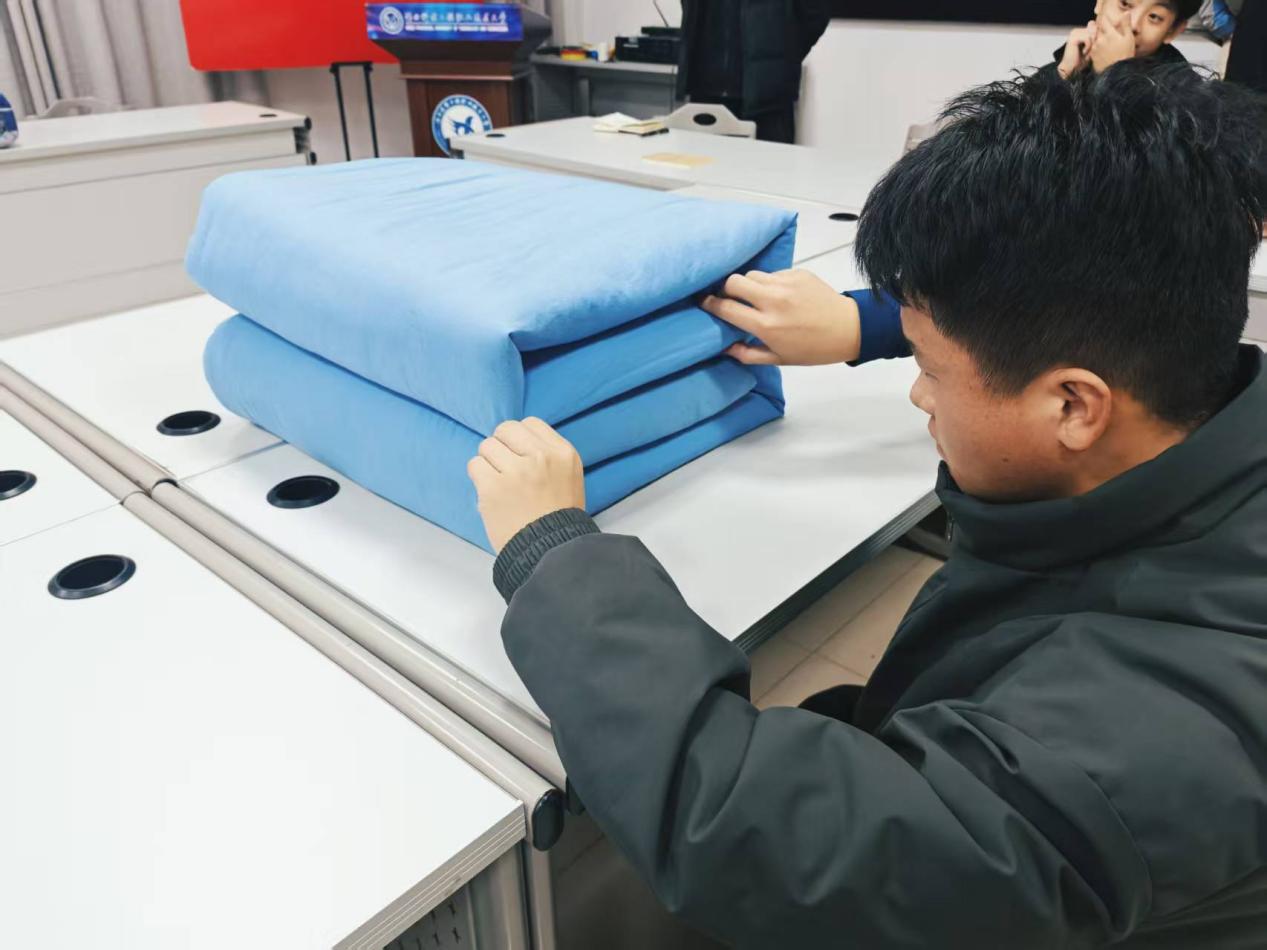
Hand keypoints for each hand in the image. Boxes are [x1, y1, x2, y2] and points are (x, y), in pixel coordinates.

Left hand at [467, 418, 584, 552]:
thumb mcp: (568, 478)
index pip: (530, 424)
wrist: (551, 552)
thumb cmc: (558, 519)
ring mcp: (517, 471)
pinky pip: (475, 465)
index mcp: (563, 453)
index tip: (518, 454)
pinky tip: (490, 492)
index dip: (519, 438)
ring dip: (488, 463)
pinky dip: (478, 478)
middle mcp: (541, 457)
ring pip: (487, 446)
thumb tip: (515, 441)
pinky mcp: (494, 487)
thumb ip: (547, 456)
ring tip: (499, 484)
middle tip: (504, 467)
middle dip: (501, 446)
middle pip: (506, 429)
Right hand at [701, 269, 861, 365]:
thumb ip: (747, 354)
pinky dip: (770, 282)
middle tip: (729, 296)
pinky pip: (773, 273)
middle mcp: (773, 301)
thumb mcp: (778, 359)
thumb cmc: (813, 348)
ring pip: (752, 274)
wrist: (848, 328)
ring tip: (755, 297)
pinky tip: (780, 295)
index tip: (704, 302)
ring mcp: (786, 284)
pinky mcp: (798, 273)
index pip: (726, 307)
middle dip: (726, 288)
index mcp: (766, 325)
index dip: (710, 304)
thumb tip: (724, 347)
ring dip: (748, 285)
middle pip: (733, 281)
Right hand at [1059, 20, 1098, 77]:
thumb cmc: (1081, 59)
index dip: (1096, 37)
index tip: (1091, 47)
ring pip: (1091, 34)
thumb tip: (1094, 24)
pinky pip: (1087, 38)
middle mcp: (1076, 30)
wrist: (1071, 69)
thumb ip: (1094, 35)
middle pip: (1094, 30)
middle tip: (1088, 51)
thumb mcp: (1092, 46)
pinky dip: (1088, 47)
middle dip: (1094, 42)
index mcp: (1080, 31)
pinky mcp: (1073, 38)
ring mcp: (1074, 33)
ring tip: (1085, 52)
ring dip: (1091, 45)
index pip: (1094, 27)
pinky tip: (1083, 52)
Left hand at [1091, 9, 1134, 71]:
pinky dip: (1096, 47)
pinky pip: (1092, 48)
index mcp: (1110, 34)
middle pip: (1097, 30)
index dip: (1106, 21)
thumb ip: (1126, 25)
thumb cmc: (1125, 55)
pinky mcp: (1092, 56)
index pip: (1104, 21)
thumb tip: (1126, 13)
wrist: (1118, 73)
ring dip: (1098, 39)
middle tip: (1108, 36)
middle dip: (1102, 30)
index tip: (1109, 24)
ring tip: (1106, 45)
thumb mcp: (1129, 39)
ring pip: (1094, 39)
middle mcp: (1100, 40)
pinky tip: (1102, 52)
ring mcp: (1095, 48)